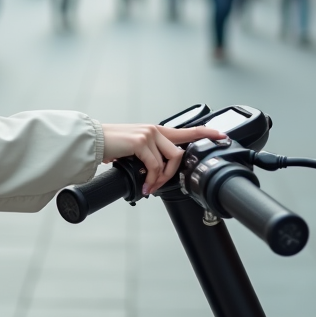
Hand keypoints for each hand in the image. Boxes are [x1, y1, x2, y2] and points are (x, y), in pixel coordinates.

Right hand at [101, 123, 226, 195]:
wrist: (94, 141)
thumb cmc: (112, 145)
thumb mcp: (135, 149)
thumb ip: (150, 155)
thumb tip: (157, 174)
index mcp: (156, 131)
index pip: (187, 130)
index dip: (207, 133)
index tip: (222, 136)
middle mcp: (155, 130)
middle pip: (179, 153)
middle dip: (172, 174)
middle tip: (158, 185)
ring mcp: (149, 134)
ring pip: (168, 161)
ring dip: (160, 179)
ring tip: (149, 186)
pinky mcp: (141, 141)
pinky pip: (154, 166)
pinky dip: (151, 179)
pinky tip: (144, 185)